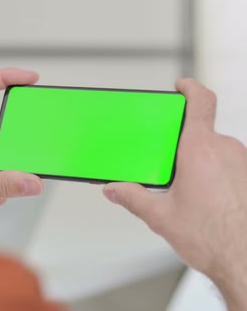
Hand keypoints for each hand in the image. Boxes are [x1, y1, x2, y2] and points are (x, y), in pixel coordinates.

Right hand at [103, 79, 246, 309]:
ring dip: (200, 164)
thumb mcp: (161, 217)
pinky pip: (229, 166)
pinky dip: (215, 176)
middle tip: (169, 169)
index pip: (200, 102)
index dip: (190, 88)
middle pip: (200, 133)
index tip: (181, 86)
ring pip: (216, 151)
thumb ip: (132, 197)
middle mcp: (226, 151)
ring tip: (188, 193)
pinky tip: (206, 201)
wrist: (246, 263)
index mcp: (200, 151)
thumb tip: (115, 189)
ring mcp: (243, 164)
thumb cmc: (215, 240)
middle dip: (182, 148)